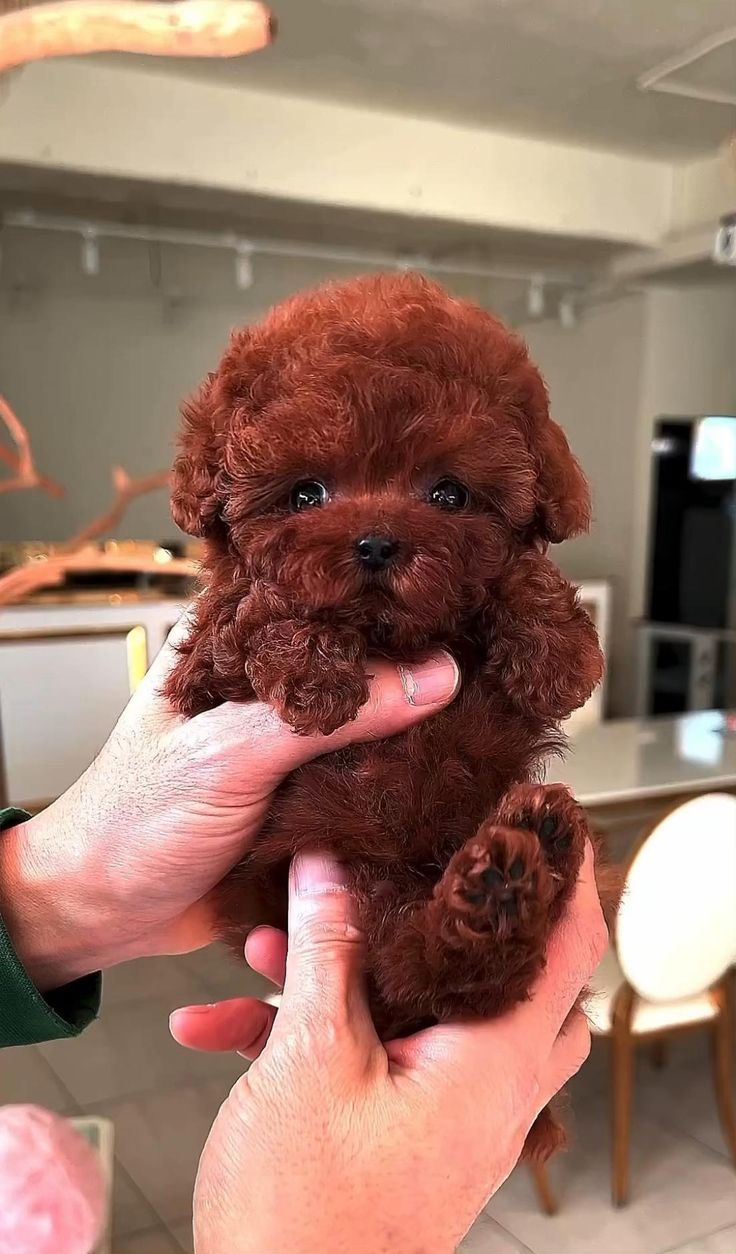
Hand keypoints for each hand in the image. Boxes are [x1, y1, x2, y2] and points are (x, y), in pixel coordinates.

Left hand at [0, 617, 458, 990]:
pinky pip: (368, 785)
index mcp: (239, 643)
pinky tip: (453, 777)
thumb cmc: (135, 818)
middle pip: (361, 663)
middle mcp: (271, 686)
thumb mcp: (229, 752)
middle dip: (418, 667)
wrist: (103, 913)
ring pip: (372, 725)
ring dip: (417, 732)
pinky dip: (403, 786)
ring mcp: (291, 746)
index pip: (327, 599)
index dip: (388, 595)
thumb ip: (330, 715)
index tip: (459, 593)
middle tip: (495, 657)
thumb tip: (435, 676)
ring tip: (494, 712)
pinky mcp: (307, 802)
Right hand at [188, 845, 605, 1253]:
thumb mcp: (310, 1058)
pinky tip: (224, 1021)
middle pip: (500, 974)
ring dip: (347, 971)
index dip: (563, 874)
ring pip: (420, 1010)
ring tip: (268, 942)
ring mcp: (446, 1114)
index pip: (565, 947)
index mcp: (493, 1063)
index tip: (543, 816)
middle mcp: (487, 1090)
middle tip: (417, 862)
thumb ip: (325, 950)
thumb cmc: (306, 1220)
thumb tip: (328, 867)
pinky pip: (373, 1058)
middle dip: (447, 913)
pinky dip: (315, 1031)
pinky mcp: (402, 1133)